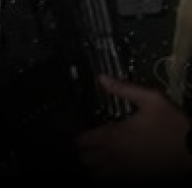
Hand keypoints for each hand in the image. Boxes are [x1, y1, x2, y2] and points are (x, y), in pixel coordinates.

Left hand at [77, 76, 191, 180]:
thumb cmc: (175, 126)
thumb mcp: (153, 100)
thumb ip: (124, 89)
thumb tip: (101, 78)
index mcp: (114, 136)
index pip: (81, 140)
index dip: (82, 136)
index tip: (88, 133)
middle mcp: (114, 156)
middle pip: (84, 159)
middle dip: (86, 152)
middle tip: (93, 146)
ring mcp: (124, 172)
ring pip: (94, 174)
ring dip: (94, 167)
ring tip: (101, 160)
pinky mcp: (134, 181)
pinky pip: (110, 183)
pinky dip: (107, 177)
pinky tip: (114, 169)